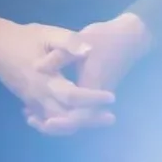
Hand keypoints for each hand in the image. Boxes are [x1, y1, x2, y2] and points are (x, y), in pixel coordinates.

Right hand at [0, 17, 114, 134]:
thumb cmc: (24, 37)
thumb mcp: (48, 33)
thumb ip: (70, 42)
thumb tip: (89, 51)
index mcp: (44, 79)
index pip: (72, 96)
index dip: (92, 98)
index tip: (112, 97)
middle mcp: (37, 94)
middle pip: (65, 117)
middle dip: (89, 119)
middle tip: (111, 117)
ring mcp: (30, 100)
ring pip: (55, 121)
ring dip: (77, 123)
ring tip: (99, 119)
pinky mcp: (27, 100)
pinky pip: (45, 118)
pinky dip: (60, 123)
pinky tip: (76, 120)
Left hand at [27, 14, 151, 134]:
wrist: (130, 36)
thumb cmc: (106, 38)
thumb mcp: (82, 41)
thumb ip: (60, 55)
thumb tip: (36, 67)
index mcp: (92, 85)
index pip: (80, 114)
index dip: (63, 122)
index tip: (46, 121)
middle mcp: (95, 95)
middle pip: (77, 121)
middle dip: (55, 125)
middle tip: (31, 120)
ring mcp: (95, 95)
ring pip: (77, 116)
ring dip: (57, 119)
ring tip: (32, 116)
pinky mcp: (93, 91)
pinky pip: (78, 108)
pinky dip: (61, 111)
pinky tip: (44, 105)